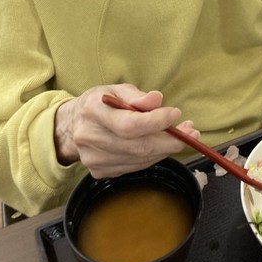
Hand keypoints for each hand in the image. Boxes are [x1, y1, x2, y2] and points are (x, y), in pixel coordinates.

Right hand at [54, 84, 199, 176]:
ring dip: (165, 149)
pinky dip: (152, 157)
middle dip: (169, 140)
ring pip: (138, 159)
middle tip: (190, 131)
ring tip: (182, 136)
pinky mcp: (99, 172)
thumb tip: (158, 100)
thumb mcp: (116, 89)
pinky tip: (162, 145)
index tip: (175, 114)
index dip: (155, 122)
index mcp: (93, 111)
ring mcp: (93, 159)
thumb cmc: (100, 102)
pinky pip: (134, 167)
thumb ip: (137, 95)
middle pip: (137, 146)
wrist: (71, 126)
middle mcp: (90, 137)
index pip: (128, 124)